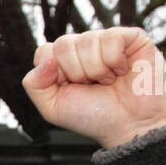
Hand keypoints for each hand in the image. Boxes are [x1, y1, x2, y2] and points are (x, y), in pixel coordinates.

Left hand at [21, 27, 165, 148]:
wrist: (131, 126)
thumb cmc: (94, 117)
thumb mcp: (52, 108)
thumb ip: (34, 84)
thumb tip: (46, 59)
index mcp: (63, 62)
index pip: (45, 51)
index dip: (56, 73)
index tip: (72, 89)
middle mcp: (83, 48)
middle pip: (63, 44)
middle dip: (76, 72)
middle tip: (93, 86)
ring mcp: (106, 41)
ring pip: (86, 40)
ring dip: (97, 69)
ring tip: (109, 81)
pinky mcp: (131, 37)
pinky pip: (111, 37)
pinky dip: (114, 61)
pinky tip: (123, 70)